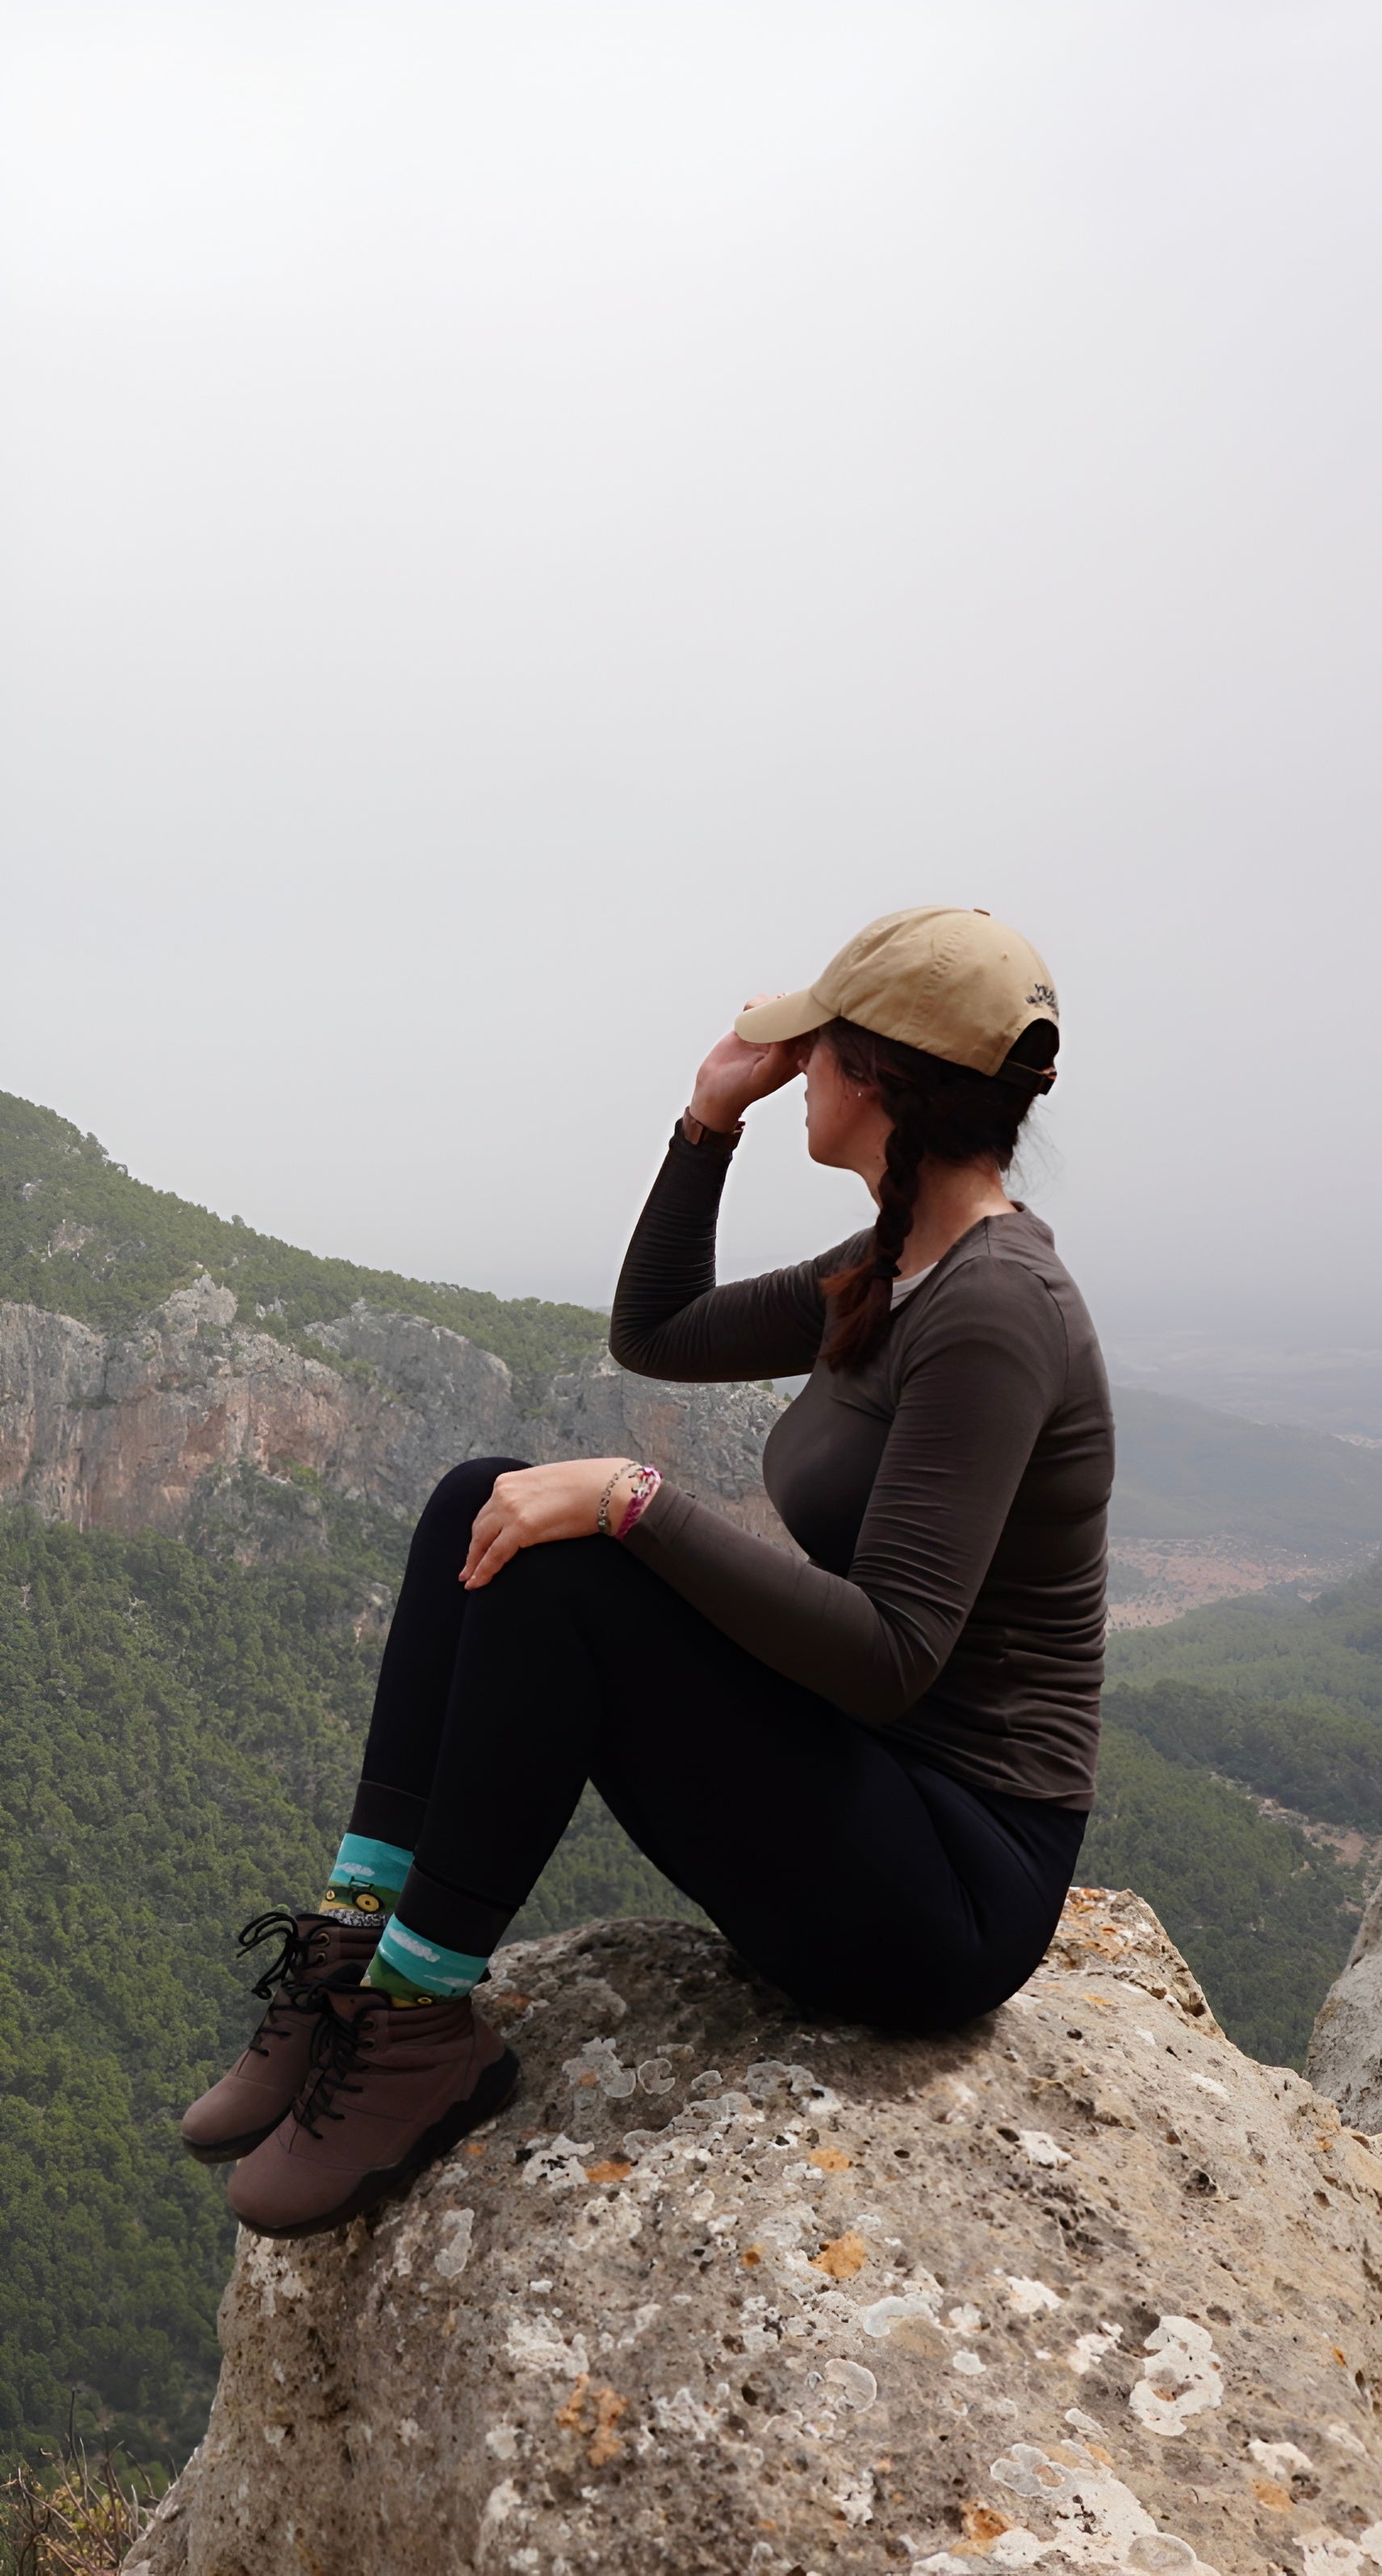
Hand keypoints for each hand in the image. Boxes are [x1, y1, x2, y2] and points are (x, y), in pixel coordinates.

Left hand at [459, 1458, 638, 1588]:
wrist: (606, 1488)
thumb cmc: (587, 1487)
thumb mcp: (548, 1485)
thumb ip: (531, 1498)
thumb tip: (531, 1515)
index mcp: (508, 1481)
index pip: (487, 1511)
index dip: (480, 1531)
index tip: (475, 1545)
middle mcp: (503, 1492)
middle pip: (480, 1526)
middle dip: (473, 1548)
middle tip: (467, 1568)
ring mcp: (510, 1509)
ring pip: (481, 1542)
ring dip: (473, 1563)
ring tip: (469, 1580)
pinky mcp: (521, 1528)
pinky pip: (494, 1555)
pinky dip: (483, 1571)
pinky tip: (477, 1583)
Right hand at [687, 994, 805, 1131]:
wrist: (711, 1089)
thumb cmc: (739, 1089)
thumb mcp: (763, 1075)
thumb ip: (781, 1054)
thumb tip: (790, 1029)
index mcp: (795, 1058)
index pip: (809, 1032)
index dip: (804, 1017)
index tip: (791, 1011)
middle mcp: (785, 1045)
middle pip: (795, 1015)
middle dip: (786, 1005)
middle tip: (774, 1004)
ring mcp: (768, 1034)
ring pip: (777, 1007)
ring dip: (768, 1002)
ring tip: (756, 1011)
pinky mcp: (751, 1027)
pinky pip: (758, 1007)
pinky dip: (753, 1005)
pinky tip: (747, 1013)